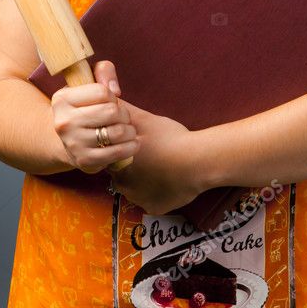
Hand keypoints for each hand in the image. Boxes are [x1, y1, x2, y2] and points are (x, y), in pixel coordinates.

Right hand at [50, 60, 139, 172]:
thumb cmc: (84, 107)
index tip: (109, 102)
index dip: (112, 96)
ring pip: (118, 132)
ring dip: (130, 130)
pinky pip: (118, 152)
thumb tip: (115, 90)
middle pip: (112, 112)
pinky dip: (131, 146)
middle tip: (121, 117)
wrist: (68, 141)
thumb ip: (103, 70)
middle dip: (123, 113)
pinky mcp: (85, 161)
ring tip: (128, 130)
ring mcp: (73, 144)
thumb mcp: (88, 82)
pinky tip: (132, 143)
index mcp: (62, 99)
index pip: (102, 92)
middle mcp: (64, 122)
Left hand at [107, 97, 203, 215]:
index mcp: (118, 163)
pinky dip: (157, 193)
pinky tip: (167, 180)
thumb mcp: (144, 119)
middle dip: (132, 167)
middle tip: (151, 156)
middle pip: (122, 175)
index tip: (139, 146)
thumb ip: (124, 110)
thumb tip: (109, 99)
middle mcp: (123, 185)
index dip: (124, 152)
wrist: (197, 161)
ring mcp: (139, 200)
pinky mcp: (154, 209)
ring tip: (161, 167)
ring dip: (143, 181)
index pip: (112, 159)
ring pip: (136, 189)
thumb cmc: (169, 138)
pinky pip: (151, 201)